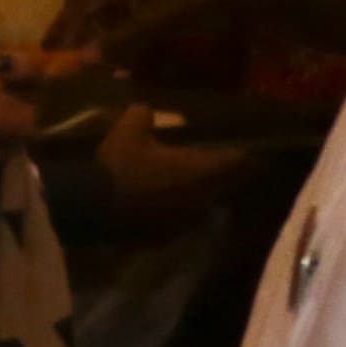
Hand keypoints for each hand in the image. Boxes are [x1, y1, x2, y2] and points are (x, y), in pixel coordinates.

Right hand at [93, 107, 253, 218]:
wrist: (91, 208)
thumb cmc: (118, 166)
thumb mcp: (127, 131)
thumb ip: (142, 116)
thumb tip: (145, 110)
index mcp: (200, 169)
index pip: (238, 162)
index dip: (248, 155)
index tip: (254, 151)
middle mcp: (200, 197)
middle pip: (224, 186)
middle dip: (225, 176)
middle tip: (223, 167)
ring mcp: (183, 221)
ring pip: (202, 206)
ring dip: (200, 195)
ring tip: (190, 186)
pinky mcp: (163, 237)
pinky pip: (179, 223)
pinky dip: (176, 213)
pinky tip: (162, 206)